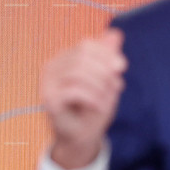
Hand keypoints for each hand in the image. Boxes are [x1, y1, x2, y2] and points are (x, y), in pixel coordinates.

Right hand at [41, 29, 127, 169]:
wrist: (82, 136)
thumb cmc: (92, 105)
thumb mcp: (104, 78)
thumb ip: (107, 56)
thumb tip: (116, 33)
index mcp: (63, 58)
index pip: (86, 45)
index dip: (106, 53)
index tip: (122, 67)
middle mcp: (51, 67)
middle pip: (82, 57)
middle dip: (105, 71)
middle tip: (118, 86)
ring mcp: (47, 83)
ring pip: (78, 73)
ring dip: (100, 85)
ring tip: (110, 97)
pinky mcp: (49, 100)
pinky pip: (74, 91)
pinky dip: (93, 98)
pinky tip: (101, 106)